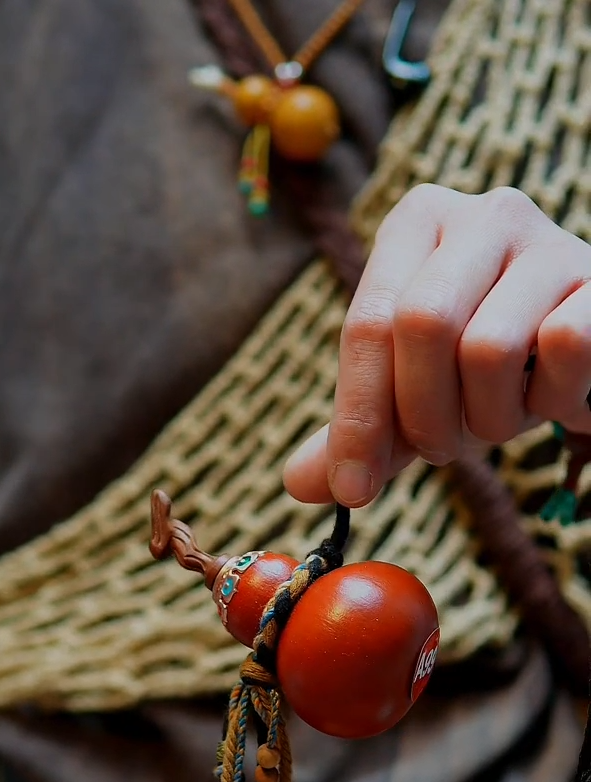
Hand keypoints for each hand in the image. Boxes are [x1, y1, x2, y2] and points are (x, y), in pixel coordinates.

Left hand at [283, 184, 590, 506]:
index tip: (353, 489)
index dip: (357, 417)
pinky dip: (551, 398)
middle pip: (422, 324)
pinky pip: (562, 346)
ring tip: (501, 417)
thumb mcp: (413, 391)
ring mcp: (548, 240)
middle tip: (441, 450)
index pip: (366, 323)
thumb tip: (297, 484)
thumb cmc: (488, 365)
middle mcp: (481, 214)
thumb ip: (360, 430)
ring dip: (490, 418)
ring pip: (490, 347)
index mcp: (417, 225)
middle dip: (423, 416)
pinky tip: (553, 396)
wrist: (586, 344)